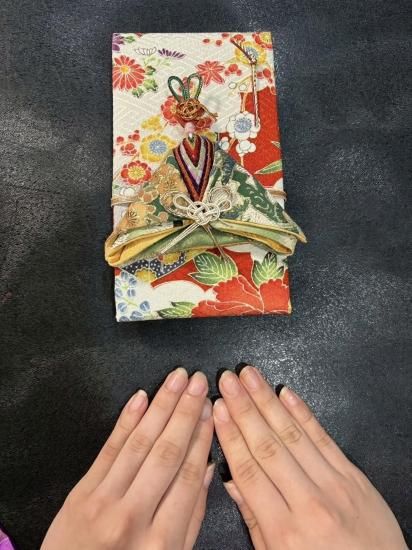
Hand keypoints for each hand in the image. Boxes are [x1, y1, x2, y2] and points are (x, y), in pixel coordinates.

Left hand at [41, 368, 213, 549]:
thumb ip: (191, 517)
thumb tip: (207, 468)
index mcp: (163, 541)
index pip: (189, 476)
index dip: (202, 437)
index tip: (211, 410)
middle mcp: (134, 517)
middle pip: (167, 453)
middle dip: (185, 412)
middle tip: (199, 381)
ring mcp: (104, 502)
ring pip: (139, 445)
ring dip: (161, 406)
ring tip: (177, 379)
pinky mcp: (81, 492)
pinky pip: (108, 450)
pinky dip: (125, 421)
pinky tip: (140, 398)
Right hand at [214, 366, 406, 549]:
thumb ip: (255, 520)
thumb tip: (232, 481)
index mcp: (284, 530)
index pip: (248, 471)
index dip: (230, 435)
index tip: (218, 410)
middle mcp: (308, 503)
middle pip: (267, 445)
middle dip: (244, 408)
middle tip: (228, 381)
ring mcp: (333, 485)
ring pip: (292, 434)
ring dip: (267, 400)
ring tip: (250, 377)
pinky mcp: (352, 476)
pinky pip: (323, 437)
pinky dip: (303, 413)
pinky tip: (286, 394)